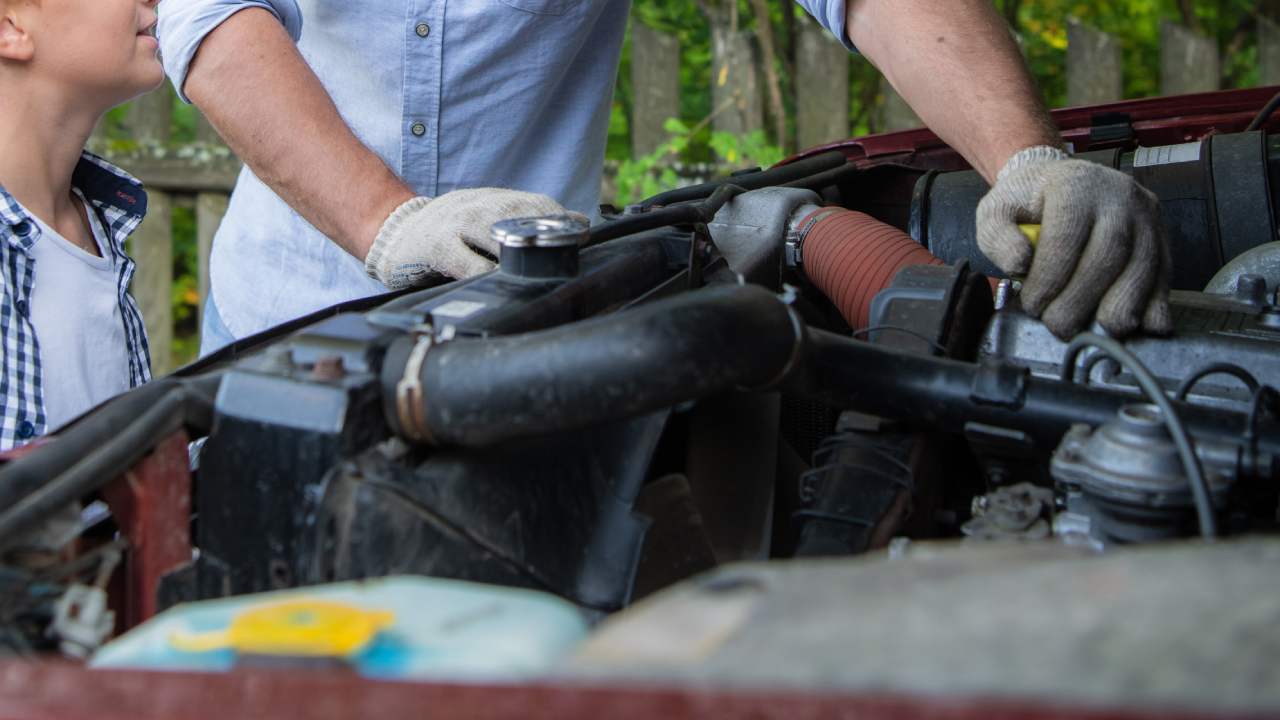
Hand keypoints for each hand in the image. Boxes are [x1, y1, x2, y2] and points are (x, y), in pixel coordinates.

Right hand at [365, 189, 584, 287]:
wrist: (388, 231)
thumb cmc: (443, 233)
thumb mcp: (479, 220)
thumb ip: (514, 225)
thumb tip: (571, 230)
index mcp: (488, 200)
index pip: (532, 202)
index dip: (559, 217)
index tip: (581, 232)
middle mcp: (474, 206)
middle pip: (517, 212)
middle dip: (547, 228)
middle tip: (570, 246)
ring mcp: (453, 224)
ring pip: (493, 231)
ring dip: (521, 247)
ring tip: (542, 262)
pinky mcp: (435, 247)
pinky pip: (465, 261)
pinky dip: (485, 271)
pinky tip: (500, 280)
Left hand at [976, 146, 1172, 339]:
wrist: (1059, 181)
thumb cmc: (1026, 202)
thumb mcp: (997, 211)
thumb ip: (999, 237)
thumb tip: (1019, 266)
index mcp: (1074, 185)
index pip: (1067, 235)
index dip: (1051, 277)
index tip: (1033, 305)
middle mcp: (1118, 195)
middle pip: (1109, 251)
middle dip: (1084, 297)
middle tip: (1060, 327)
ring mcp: (1145, 215)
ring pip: (1144, 263)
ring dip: (1124, 304)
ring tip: (1101, 333)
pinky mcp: (1161, 235)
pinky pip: (1165, 270)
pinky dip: (1157, 302)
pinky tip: (1145, 327)